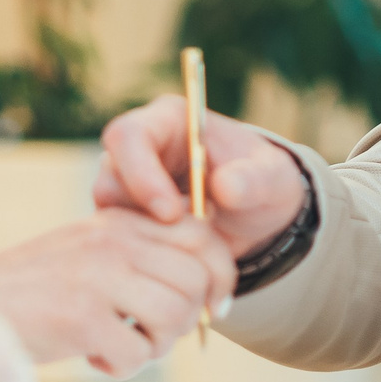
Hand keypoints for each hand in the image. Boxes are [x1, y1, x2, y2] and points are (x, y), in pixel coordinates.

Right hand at [0, 207, 235, 378]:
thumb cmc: (31, 290)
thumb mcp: (88, 254)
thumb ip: (137, 259)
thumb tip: (202, 290)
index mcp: (118, 222)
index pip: (202, 235)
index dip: (220, 274)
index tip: (215, 306)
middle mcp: (113, 241)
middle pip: (195, 280)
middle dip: (185, 319)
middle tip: (152, 336)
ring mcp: (98, 278)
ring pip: (175, 315)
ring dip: (156, 345)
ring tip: (122, 345)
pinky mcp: (82, 319)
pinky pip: (138, 354)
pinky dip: (122, 367)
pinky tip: (94, 357)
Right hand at [94, 95, 308, 259]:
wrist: (258, 215)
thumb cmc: (264, 183)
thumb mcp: (272, 179)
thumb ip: (254, 179)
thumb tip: (225, 186)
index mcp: (168, 122)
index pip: (130, 136)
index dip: (141, 173)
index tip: (170, 213)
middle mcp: (140, 151)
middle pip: (108, 176)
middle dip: (138, 213)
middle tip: (176, 238)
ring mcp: (129, 186)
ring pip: (109, 213)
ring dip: (141, 236)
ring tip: (186, 246)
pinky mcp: (128, 219)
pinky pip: (117, 238)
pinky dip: (142, 253)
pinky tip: (176, 259)